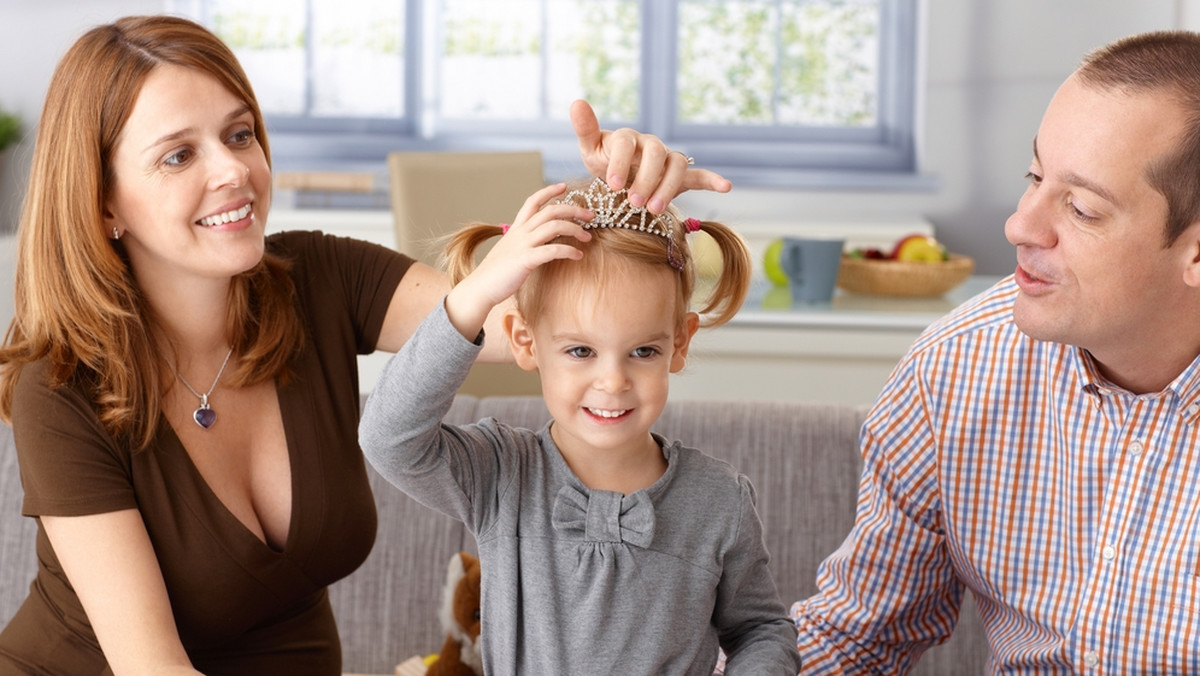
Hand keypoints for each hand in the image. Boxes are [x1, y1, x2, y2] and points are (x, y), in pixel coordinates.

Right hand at [444, 183, 591, 339]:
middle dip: (574, 210)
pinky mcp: (525, 260)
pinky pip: (552, 250)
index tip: (564, 186)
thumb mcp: (510, 250)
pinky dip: (568, 251)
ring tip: (588, 238)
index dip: (549, 192)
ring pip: (553, 226)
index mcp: (516, 228)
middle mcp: (520, 232)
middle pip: (550, 211)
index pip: (533, 201)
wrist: (480, 288)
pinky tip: (578, 256)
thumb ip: (524, 242)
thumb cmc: (496, 273)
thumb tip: (540, 241)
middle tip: (591, 215)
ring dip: (575, 229)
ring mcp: (522, 245)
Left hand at [570, 99, 731, 213]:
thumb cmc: (603, 160)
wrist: (618, 176)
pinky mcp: (679, 176)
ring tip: (654, 210)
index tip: (613, 185)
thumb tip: (576, 102)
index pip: (627, 143)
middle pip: (656, 154)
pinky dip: (712, 180)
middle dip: (646, 179)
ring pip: (676, 165)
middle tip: (634, 203)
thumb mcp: (590, 148)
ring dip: (668, 187)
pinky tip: (725, 186)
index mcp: (628, 138)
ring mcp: (667, 159)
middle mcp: (650, 145)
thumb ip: (586, 129)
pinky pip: (699, 176)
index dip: (621, 163)